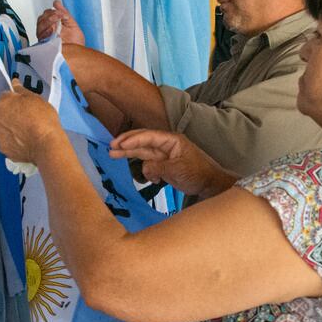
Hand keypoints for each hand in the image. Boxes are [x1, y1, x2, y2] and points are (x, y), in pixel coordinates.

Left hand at [0, 79, 62, 163]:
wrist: (46, 144)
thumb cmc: (43, 120)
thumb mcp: (36, 98)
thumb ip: (22, 90)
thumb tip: (15, 83)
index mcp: (3, 103)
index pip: (5, 96)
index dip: (15, 100)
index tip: (23, 104)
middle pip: (2, 113)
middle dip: (12, 114)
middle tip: (27, 118)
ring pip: (4, 128)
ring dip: (11, 128)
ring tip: (27, 132)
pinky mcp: (3, 148)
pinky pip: (7, 142)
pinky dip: (13, 141)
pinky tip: (24, 141)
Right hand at [36, 0, 85, 45]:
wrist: (79, 55)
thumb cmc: (76, 44)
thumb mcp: (71, 24)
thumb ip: (64, 13)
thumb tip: (56, 2)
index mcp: (53, 27)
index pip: (46, 15)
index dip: (52, 12)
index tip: (61, 13)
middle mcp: (47, 33)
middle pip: (41, 19)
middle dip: (50, 15)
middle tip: (59, 16)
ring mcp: (45, 39)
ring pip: (40, 26)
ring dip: (49, 21)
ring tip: (58, 22)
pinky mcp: (44, 45)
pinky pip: (41, 35)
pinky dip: (47, 30)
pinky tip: (54, 30)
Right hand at [109, 129, 233, 197]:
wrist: (210, 184)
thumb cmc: (198, 173)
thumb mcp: (177, 170)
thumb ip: (158, 168)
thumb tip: (144, 169)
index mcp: (171, 140)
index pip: (148, 136)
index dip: (132, 139)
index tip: (119, 144)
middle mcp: (166, 145)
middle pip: (142, 142)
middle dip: (126, 143)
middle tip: (111, 147)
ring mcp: (165, 156)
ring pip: (143, 152)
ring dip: (129, 154)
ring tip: (113, 154)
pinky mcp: (164, 166)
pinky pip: (149, 165)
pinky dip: (146, 171)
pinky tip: (150, 179)